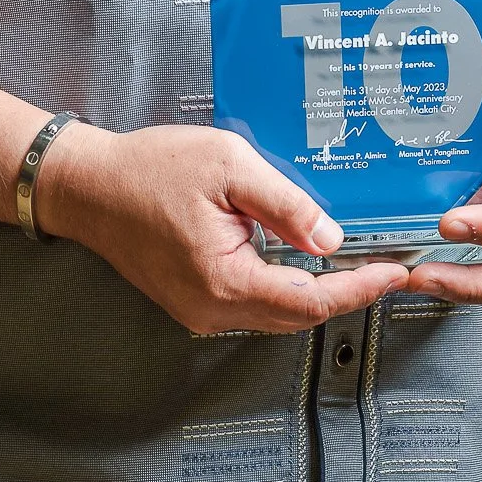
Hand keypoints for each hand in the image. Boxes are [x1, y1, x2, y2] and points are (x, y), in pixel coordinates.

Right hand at [38, 123, 408, 334]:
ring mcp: (199, 312)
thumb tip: (330, 240)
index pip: (311, 301)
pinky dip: (283, 288)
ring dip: (315, 293)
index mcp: (224, 280)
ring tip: (353, 262)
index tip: (395, 273)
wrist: (86, 186)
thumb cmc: (149, 168)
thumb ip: (284, 204)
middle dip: (345, 292)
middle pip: (297, 316)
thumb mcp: (227, 166)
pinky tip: (300, 261)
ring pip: (275, 314)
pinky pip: (251, 303)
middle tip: (385, 266)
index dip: (360, 288)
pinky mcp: (192, 302)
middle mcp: (212, 310)